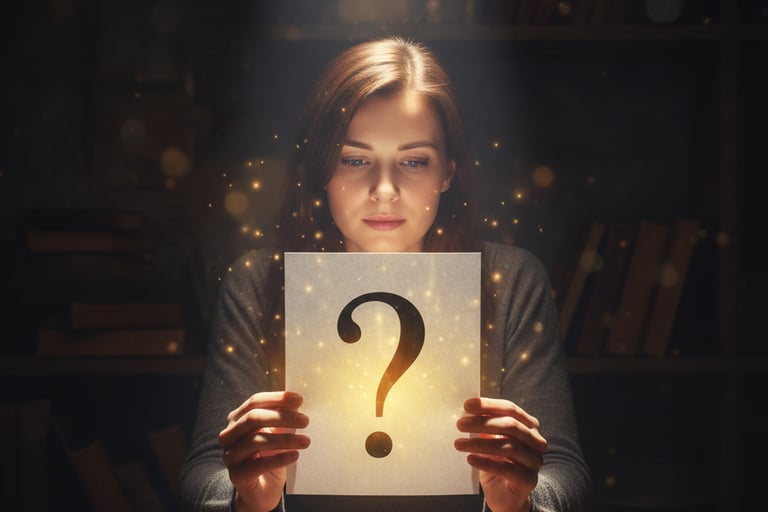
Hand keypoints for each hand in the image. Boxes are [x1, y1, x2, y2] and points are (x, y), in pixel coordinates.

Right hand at [218, 391, 309, 511]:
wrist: (260, 490)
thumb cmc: (268, 457)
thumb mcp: (277, 434)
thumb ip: (282, 419)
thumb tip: (297, 404)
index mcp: (237, 419)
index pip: (254, 402)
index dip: (276, 399)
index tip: (298, 399)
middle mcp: (229, 435)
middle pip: (253, 418)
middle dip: (282, 417)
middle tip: (305, 420)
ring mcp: (231, 455)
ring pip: (256, 440)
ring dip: (285, 439)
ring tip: (305, 441)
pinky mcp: (237, 475)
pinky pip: (258, 464)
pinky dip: (279, 458)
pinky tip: (295, 456)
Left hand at [454, 397, 545, 511]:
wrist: (508, 497)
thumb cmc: (499, 464)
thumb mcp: (491, 441)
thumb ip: (486, 427)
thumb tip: (467, 412)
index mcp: (529, 426)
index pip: (510, 409)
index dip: (489, 405)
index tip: (467, 405)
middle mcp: (536, 441)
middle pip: (510, 425)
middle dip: (482, 422)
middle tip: (460, 424)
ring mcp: (534, 461)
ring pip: (508, 446)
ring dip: (479, 444)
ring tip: (459, 444)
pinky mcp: (529, 480)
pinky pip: (507, 469)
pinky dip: (486, 462)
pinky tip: (470, 459)